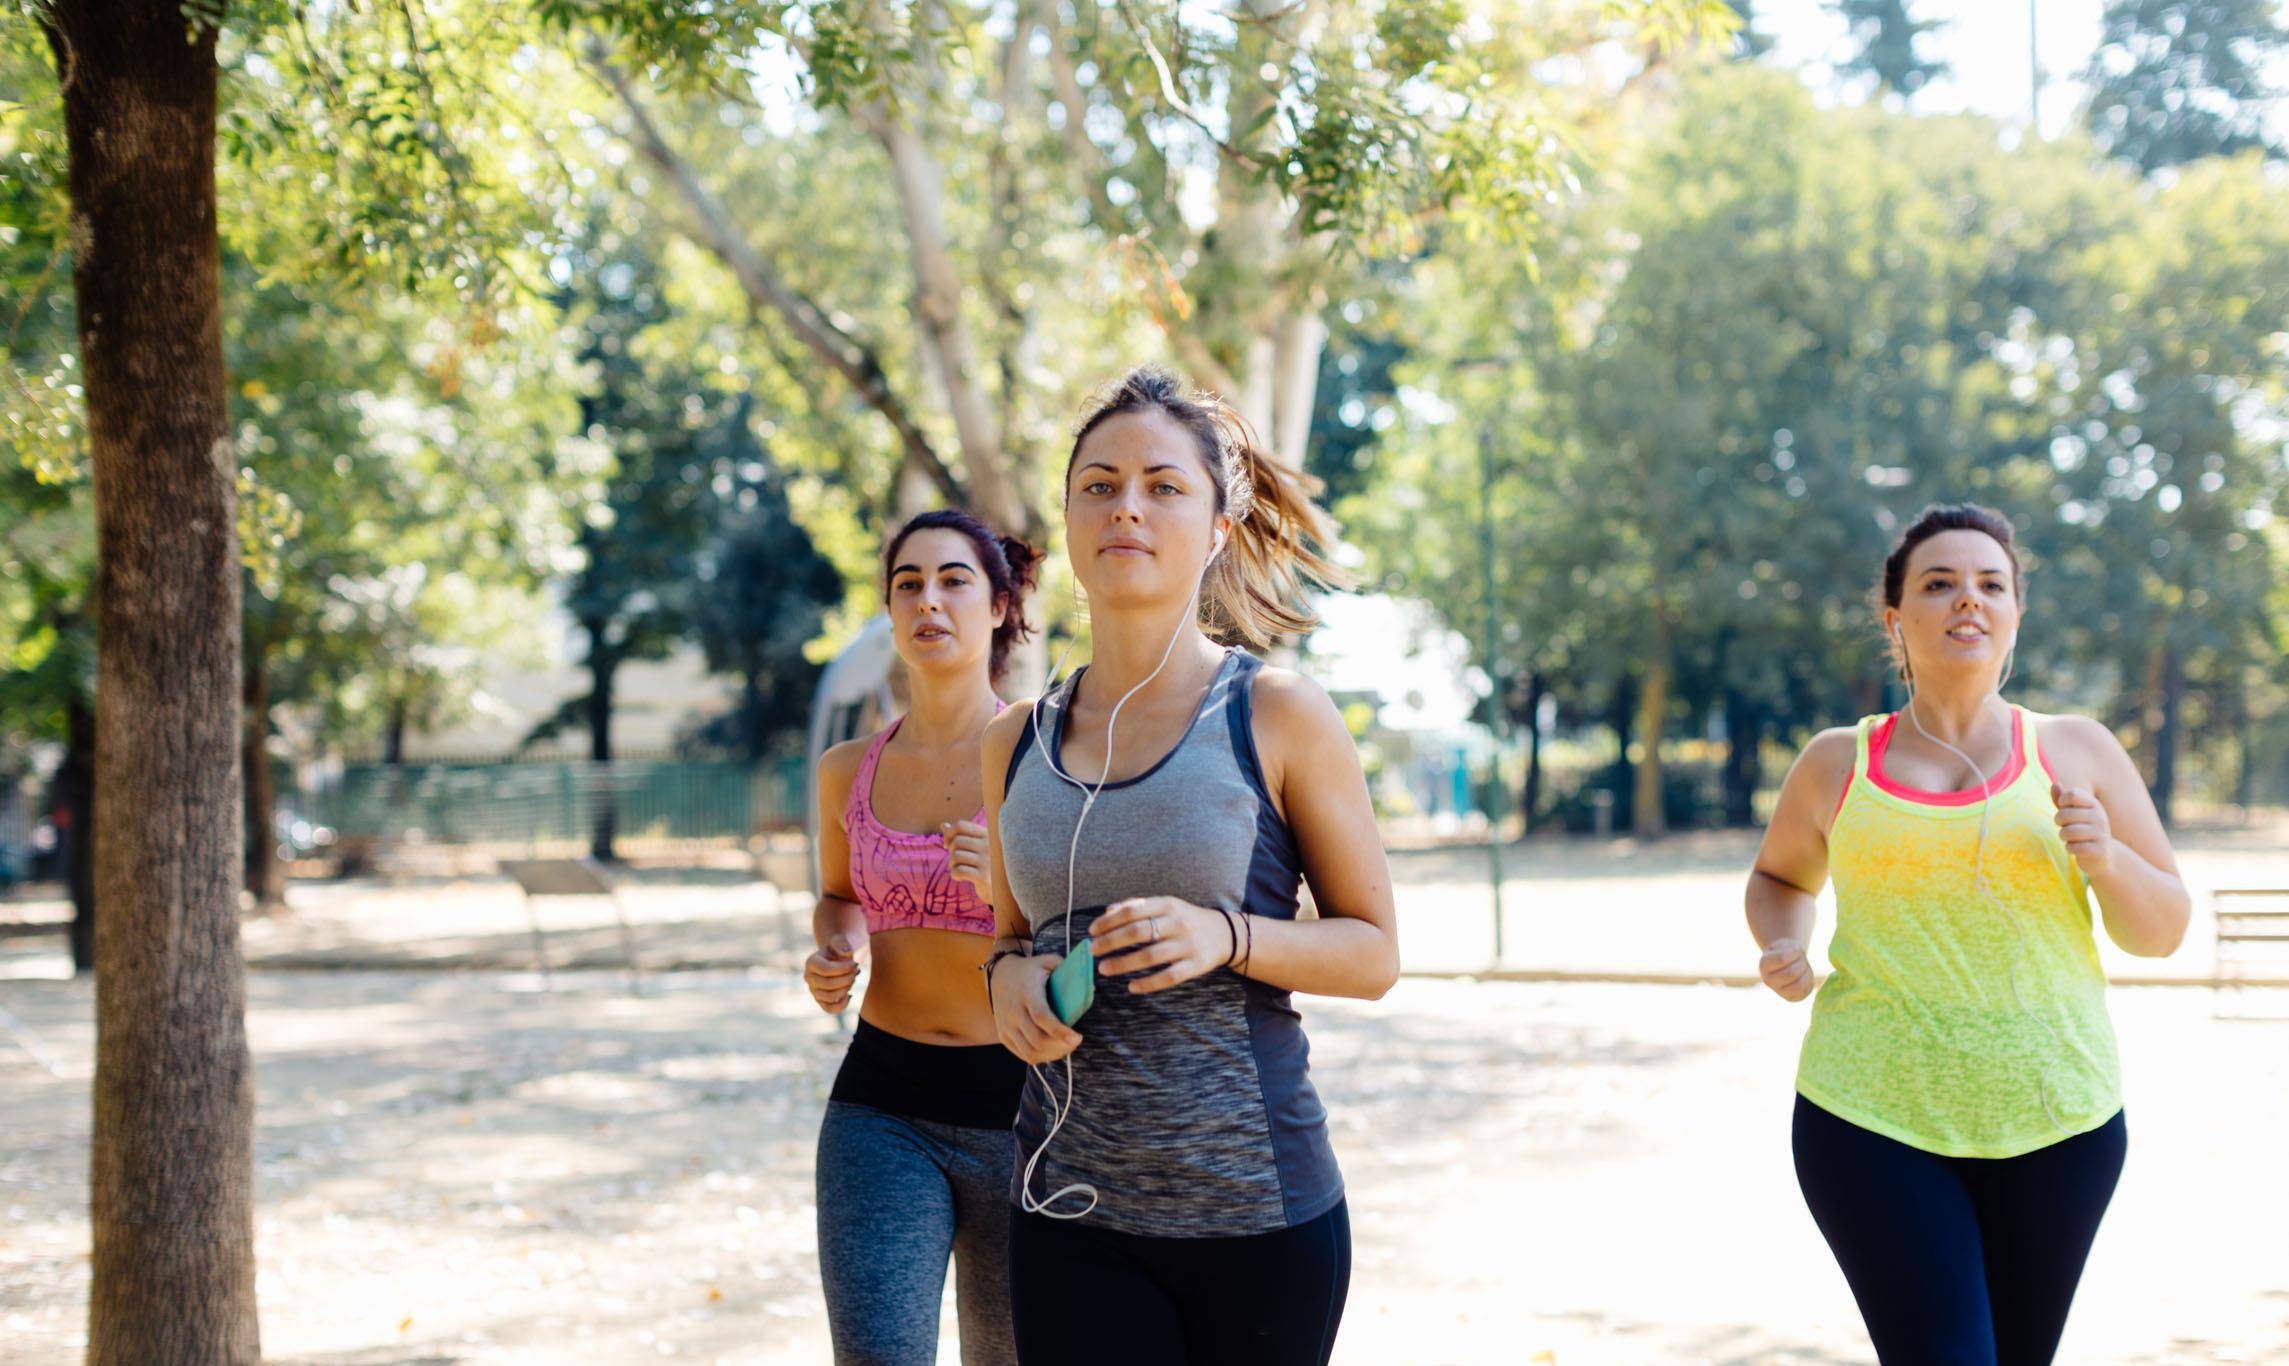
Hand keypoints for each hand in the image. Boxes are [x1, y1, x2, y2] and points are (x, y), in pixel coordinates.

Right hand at [803, 933, 868, 1013]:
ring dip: (846, 989)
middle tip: (857, 971)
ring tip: (853, 979)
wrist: (837, 959)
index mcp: (811, 962)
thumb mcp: (840, 941)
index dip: (843, 969)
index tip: (855, 964)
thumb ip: (842, 943)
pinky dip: (842, 1005)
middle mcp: (809, 978)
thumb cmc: (839, 949)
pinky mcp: (821, 1001)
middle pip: (828, 984)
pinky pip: (830, 1009)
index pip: (825, 969)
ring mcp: (814, 991)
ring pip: (830, 997)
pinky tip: (849, 994)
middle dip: (846, 978)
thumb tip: (846, 953)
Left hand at [942, 819, 988, 895]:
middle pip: (956, 841)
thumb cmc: (988, 865)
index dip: (949, 834)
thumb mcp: (978, 847)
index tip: (948, 844)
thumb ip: (962, 835)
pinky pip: (958, 871)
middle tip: (958, 860)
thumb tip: (944, 825)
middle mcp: (989, 845)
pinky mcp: (984, 877)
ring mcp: (987, 861)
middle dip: (951, 852)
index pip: (960, 825)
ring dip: (953, 864)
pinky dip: (955, 874)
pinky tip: (962, 877)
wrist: (1005, 889)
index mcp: (988, 834)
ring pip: (955, 856)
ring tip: (961, 868)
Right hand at [990, 953, 1082, 1063]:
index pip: (1041, 1016)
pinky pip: (1023, 1054)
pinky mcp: (1004, 1035)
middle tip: (1076, 1041)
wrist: (999, 975)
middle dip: (1060, 1046)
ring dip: (1052, 1054)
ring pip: (1030, 1052)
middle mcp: (1013, 1011)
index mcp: (1026, 992)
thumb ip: (1069, 971)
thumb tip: (1091, 990)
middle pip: (1037, 1039)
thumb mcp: (1048, 961)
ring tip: (1066, 1046)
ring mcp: (1006, 1026)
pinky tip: (1053, 1049)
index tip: (1078, 1037)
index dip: (1059, 1031)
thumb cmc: (1031, 969)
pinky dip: (1041, 1057)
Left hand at [1091, 897, 1234, 996]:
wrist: (1225, 933)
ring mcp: (1188, 945)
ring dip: (1123, 963)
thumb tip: (1107, 912)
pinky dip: (1148, 984)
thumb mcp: (1165, 905)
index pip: (1132, 911)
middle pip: (1139, 932)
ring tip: (1104, 968)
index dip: (1109, 922)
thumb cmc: (1185, 918)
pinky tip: (1131, 987)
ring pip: (1151, 956)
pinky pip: (1169, 977)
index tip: (1092, 932)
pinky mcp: (1196, 966)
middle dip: (1111, 942)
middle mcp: (1178, 923)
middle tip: (1093, 951)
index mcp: (1168, 904)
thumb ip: (1137, 906)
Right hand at [1758, 937, 1813, 1001]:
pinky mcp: (1792, 997)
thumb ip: (1792, 948)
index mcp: (1764, 965)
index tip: (1796, 949)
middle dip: (1801, 963)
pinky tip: (1805, 973)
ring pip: (1799, 984)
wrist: (1786, 962)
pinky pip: (1805, 990)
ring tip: (1804, 965)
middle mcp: (1768, 980)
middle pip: (1792, 973)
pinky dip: (1809, 980)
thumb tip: (1800, 955)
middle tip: (1802, 957)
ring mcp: (1779, 991)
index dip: (1794, 952)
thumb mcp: (1786, 944)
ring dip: (1806, 972)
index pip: (1782, 958)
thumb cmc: (1786, 950)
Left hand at [2051, 783, 2113, 876]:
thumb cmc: (2082, 830)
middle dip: (2059, 822)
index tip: (2064, 808)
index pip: (2073, 794)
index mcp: (2094, 805)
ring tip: (2069, 838)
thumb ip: (2061, 800)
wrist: (2102, 855)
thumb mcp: (2072, 813)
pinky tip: (2076, 848)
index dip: (2062, 802)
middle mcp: (2100, 817)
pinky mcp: (2099, 850)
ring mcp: (2101, 834)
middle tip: (2065, 826)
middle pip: (2064, 814)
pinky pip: (2073, 847)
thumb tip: (2054, 784)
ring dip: (2063, 836)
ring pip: (2068, 832)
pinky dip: (2069, 848)